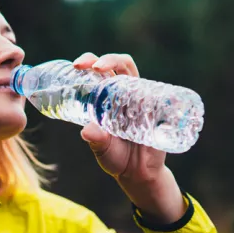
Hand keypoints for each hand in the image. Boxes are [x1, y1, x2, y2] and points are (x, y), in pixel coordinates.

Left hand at [72, 53, 185, 223]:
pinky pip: (157, 93)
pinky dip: (152, 88)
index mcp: (107, 99)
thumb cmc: (117, 158)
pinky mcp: (157, 110)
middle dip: (106, 59)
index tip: (76, 67)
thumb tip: (87, 130)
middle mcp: (124, 94)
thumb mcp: (103, 150)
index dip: (89, 62)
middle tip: (94, 67)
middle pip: (118, 65)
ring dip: (122, 65)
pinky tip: (142, 91)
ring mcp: (141, 100)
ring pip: (134, 74)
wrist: (139, 173)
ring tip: (109, 71)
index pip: (99, 72)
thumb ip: (96, 140)